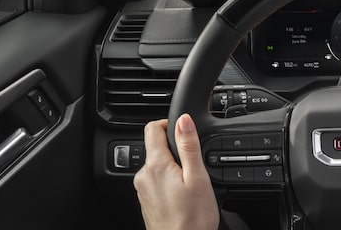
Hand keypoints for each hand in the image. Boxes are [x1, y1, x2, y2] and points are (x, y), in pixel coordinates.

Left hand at [134, 114, 219, 229]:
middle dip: (175, 149)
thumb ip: (189, 145)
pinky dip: (169, 182)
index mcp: (156, 165)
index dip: (170, 123)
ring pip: (157, 165)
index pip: (152, 128)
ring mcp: (143, 189)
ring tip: (191, 183)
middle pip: (156, 147)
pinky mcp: (147, 201)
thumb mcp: (197, 177)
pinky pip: (156, 181)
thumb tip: (183, 119)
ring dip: (173, 167)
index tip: (185, 132)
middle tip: (195, 164)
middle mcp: (144, 176)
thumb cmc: (192, 220)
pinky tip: (183, 195)